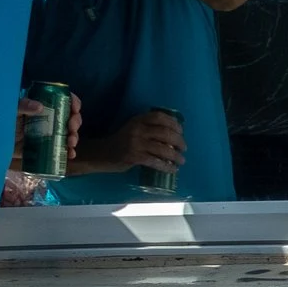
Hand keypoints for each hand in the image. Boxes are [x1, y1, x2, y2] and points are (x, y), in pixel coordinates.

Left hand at [10, 95, 84, 166]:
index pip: (62, 99)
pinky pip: (61, 149)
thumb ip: (23, 106)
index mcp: (43, 105)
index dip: (73, 102)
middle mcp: (49, 118)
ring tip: (71, 143)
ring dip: (74, 137)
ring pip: (68, 133)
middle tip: (71, 128)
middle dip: (75, 122)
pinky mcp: (46, 147)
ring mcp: (49, 133)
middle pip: (69, 116)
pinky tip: (70, 154)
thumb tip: (40, 107)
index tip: (75, 109)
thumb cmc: (3, 122)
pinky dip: (68, 152)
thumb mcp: (12, 111)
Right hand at [66, 109, 185, 176]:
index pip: (160, 117)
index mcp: (138, 120)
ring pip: (162, 149)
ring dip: (176, 156)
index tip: (181, 131)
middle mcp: (137, 129)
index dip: (174, 123)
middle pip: (165, 133)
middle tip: (184, 148)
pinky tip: (173, 169)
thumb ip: (149, 128)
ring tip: (182, 160)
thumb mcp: (134, 129)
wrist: (103, 154)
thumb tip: (173, 136)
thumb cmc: (122, 142)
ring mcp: (135, 143)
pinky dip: (167, 166)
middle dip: (179, 141)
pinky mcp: (134, 157)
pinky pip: (155, 162)